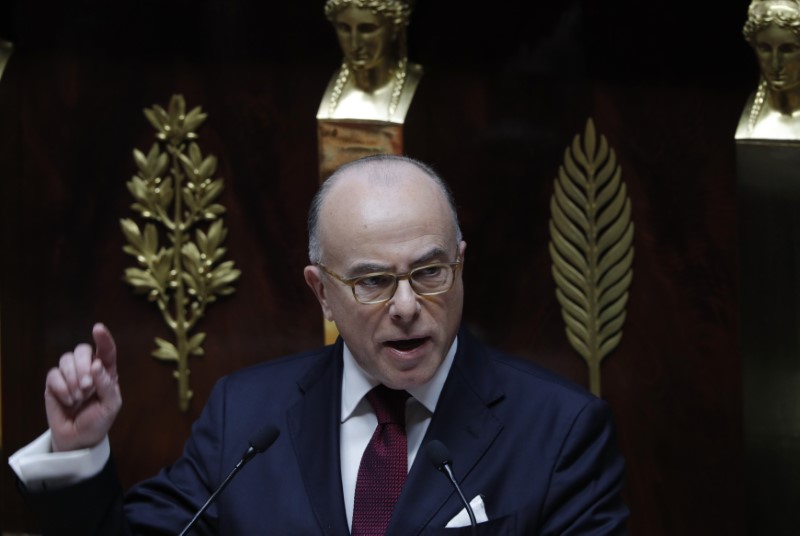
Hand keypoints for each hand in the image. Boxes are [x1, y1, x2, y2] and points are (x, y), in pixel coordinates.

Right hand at [44, 323, 121, 451]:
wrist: (79, 439)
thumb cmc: (99, 420)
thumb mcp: (111, 405)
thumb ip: (107, 385)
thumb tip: (97, 365)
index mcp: (106, 372)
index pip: (106, 350)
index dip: (103, 338)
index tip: (98, 328)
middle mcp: (87, 369)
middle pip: (82, 350)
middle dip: (83, 366)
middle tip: (87, 387)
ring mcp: (69, 375)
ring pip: (66, 359)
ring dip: (73, 378)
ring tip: (79, 397)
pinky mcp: (53, 384)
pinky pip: (53, 374)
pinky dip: (61, 388)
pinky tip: (68, 401)